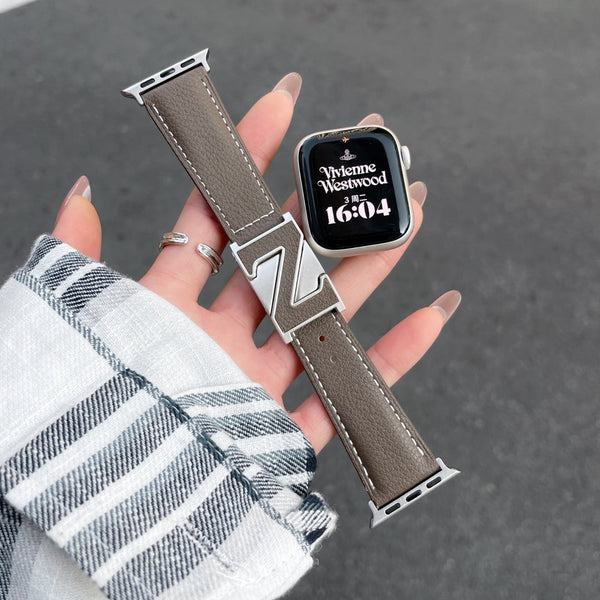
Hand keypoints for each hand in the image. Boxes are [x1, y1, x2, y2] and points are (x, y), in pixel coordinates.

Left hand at [52, 73, 459, 453]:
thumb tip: (78, 189)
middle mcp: (221, 341)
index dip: (244, 164)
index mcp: (170, 310)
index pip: (214, 219)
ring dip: (372, 267)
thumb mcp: (79, 322)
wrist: (105, 516)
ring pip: (327, 315)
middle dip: (326, 208)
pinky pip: (352, 392)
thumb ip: (77, 258)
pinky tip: (433, 314)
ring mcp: (259, 386)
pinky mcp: (288, 435)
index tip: (283, 107)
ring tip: (408, 216)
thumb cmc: (90, 416)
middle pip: (285, 262)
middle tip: (364, 162)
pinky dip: (395, 359)